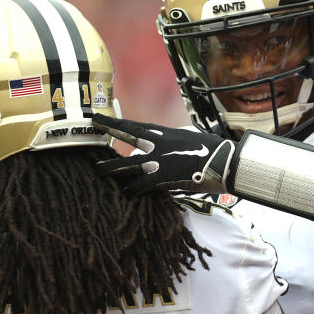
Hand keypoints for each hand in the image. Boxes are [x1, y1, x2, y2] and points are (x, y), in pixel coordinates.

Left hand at [92, 115, 234, 194]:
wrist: (221, 162)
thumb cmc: (208, 150)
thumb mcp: (187, 137)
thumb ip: (171, 140)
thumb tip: (164, 144)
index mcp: (163, 133)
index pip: (132, 126)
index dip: (113, 123)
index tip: (97, 119)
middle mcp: (157, 145)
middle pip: (127, 140)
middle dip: (109, 136)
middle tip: (92, 138)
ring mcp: (158, 161)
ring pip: (128, 165)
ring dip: (113, 169)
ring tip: (99, 171)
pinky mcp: (162, 178)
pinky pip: (141, 185)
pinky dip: (132, 190)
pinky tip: (124, 193)